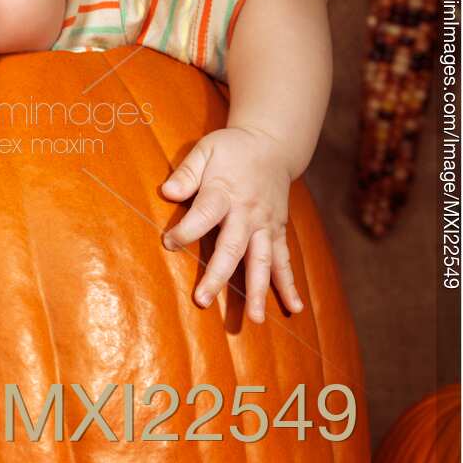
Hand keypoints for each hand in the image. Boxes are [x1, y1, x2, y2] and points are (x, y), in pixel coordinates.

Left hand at [161, 126, 303, 322]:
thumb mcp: (206, 149)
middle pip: (233, 248)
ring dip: (258, 290)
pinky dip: (289, 284)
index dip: (185, 231)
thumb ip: (187, 172)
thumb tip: (167, 192)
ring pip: (262, 261)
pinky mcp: (277, 231)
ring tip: (254, 318)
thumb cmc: (232, 150)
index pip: (204, 215)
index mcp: (225, 192)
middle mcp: (247, 213)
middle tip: (202, 299)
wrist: (272, 145)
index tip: (169, 242)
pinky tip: (294, 308)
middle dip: (218, 275)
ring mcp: (265, 225)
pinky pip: (284, 260)